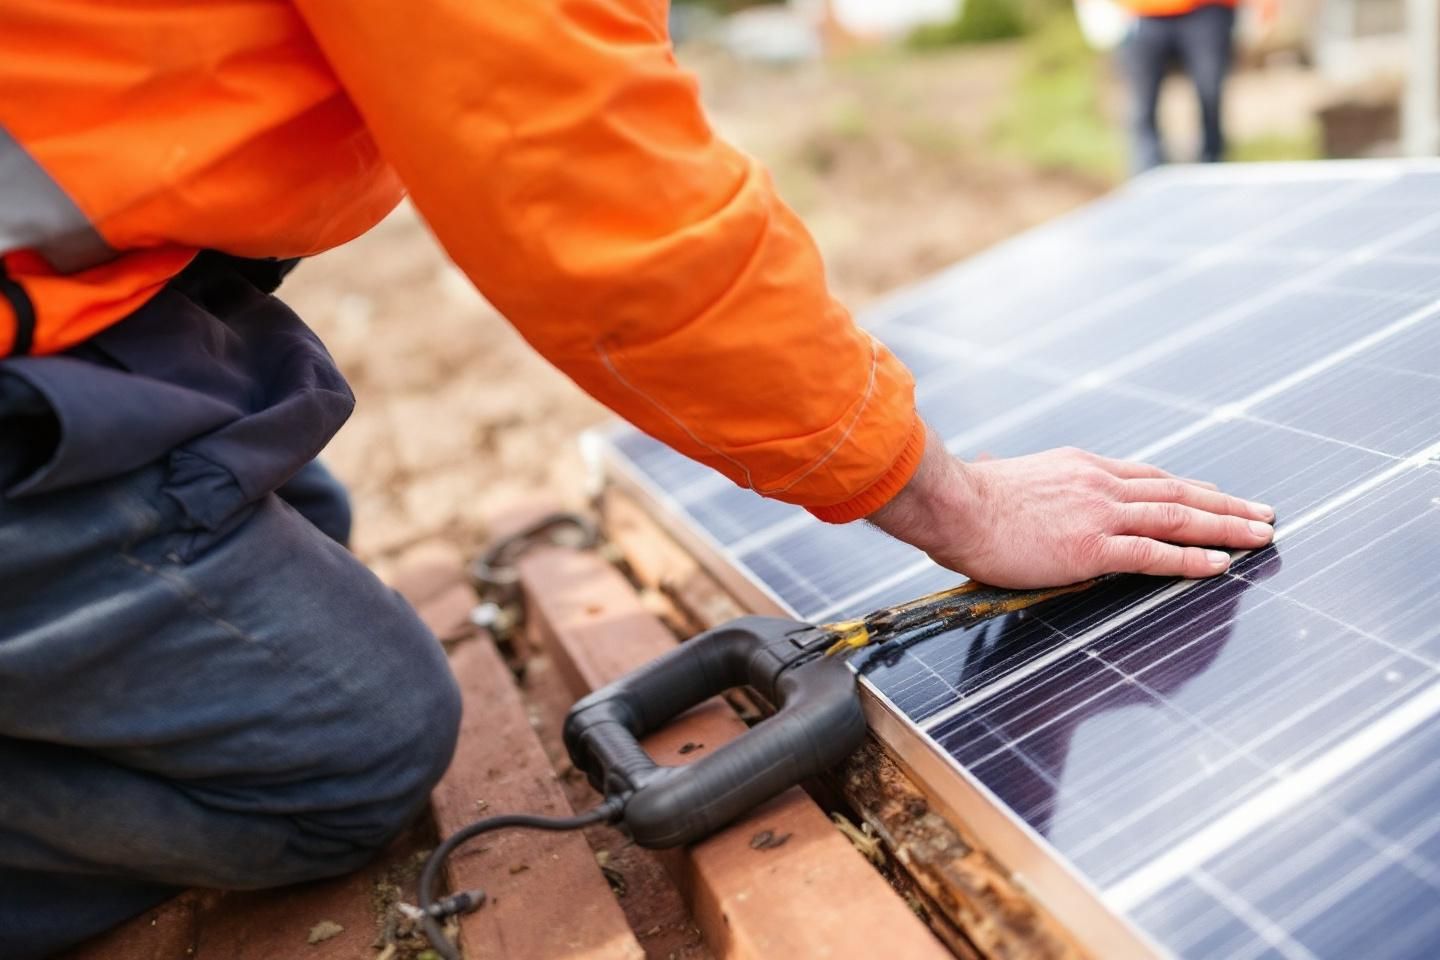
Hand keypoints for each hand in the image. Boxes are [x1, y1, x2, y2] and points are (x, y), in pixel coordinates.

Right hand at [867, 425, 1274, 588]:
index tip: (1214, 492)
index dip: (1187, 487)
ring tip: (1261, 535)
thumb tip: (992, 472)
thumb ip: (1013, 479)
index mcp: (1080, 467)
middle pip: (1177, 492)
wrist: (953, 505)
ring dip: (1226, 527)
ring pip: (1178, 517)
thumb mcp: (1000, 477)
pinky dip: (1192, 559)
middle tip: (1262, 513)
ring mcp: (1099, 514)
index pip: (1147, 476)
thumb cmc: (964, 499)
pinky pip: (1153, 553)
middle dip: (1225, 504)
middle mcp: (1099, 484)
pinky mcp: (1092, 547)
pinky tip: (1221, 564)